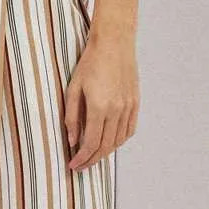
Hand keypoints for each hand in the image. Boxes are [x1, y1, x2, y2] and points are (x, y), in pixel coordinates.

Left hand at [64, 30, 139, 170]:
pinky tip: (110, 142)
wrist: (114, 43)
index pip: (91, 143)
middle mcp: (117, 110)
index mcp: (99, 107)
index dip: (81, 158)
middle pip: (105, 146)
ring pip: (118, 141)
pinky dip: (119, 141)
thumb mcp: (73, 88)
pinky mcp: (135, 103)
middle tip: (81, 166)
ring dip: (105, 152)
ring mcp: (129, 107)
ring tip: (93, 155)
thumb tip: (72, 140)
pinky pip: (129, 130)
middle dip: (92, 160)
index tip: (73, 165)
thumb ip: (72, 117)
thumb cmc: (90, 62)